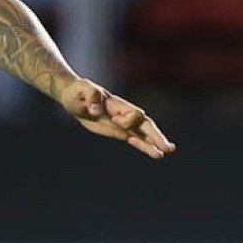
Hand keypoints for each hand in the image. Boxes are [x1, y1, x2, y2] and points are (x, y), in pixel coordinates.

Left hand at [59, 79, 173, 158]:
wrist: (74, 97)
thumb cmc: (78, 91)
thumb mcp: (83, 89)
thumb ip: (91, 97)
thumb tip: (96, 111)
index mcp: (119, 104)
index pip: (135, 114)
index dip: (127, 120)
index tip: (112, 120)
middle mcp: (125, 114)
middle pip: (146, 124)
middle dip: (156, 136)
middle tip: (168, 147)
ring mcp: (123, 124)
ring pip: (143, 134)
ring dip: (154, 144)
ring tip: (165, 153)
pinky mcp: (118, 131)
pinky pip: (135, 140)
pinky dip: (144, 146)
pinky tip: (154, 153)